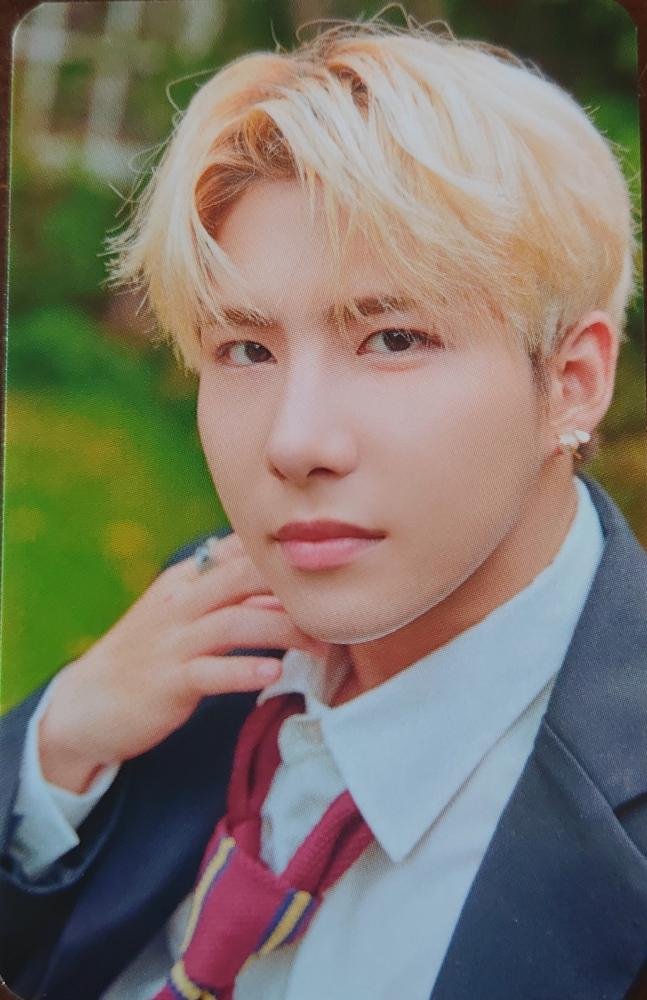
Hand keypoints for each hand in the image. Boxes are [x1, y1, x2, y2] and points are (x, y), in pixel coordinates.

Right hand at [38, 533, 327, 791]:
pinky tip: (275, 675)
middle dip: (293, 588)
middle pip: (242, 578)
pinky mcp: (168, 682)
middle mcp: (179, 603)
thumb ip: (227, 593)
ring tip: (320, 646)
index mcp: (185, 579)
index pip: (238, 552)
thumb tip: (285, 582)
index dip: (283, 557)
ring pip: (235, 623)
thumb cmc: (149, 655)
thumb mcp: (182, 611)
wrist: (88, 702)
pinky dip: (245, 671)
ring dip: (283, 632)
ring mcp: (172, 642)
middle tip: (335, 607)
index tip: (326, 569)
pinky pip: (211, 672)